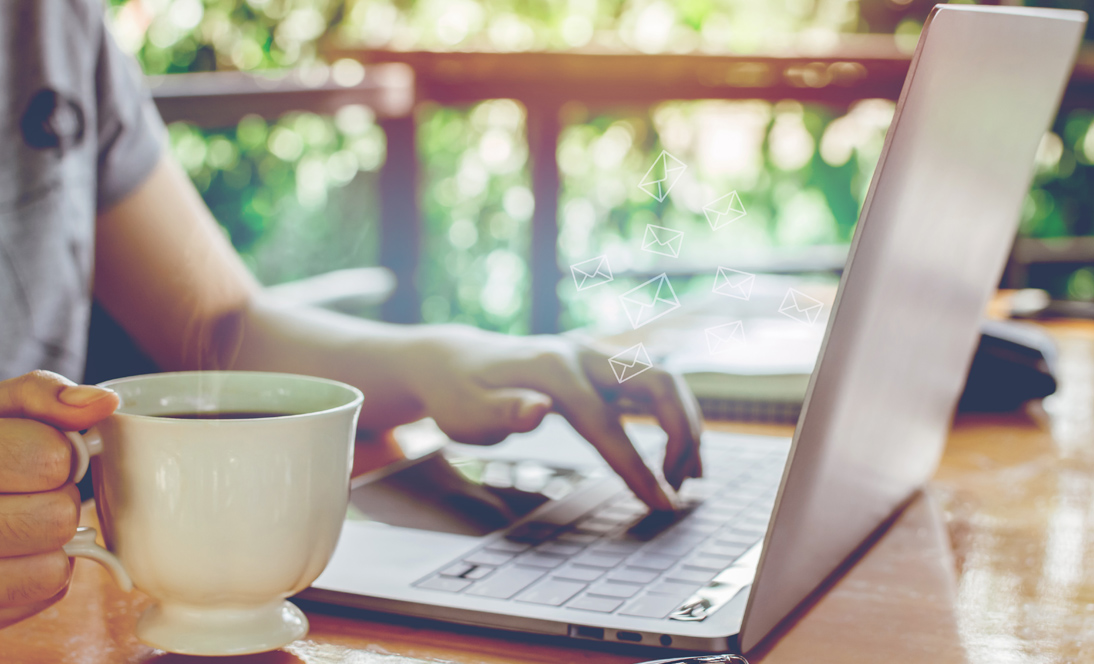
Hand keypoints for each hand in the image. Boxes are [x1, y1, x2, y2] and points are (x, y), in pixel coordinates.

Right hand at [0, 371, 117, 628]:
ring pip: (52, 566)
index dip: (60, 453)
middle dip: (60, 498)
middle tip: (35, 491)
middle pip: (56, 517)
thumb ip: (46, 395)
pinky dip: (44, 572)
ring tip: (25, 520)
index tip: (45, 451)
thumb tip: (103, 403)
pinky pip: (44, 593)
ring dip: (56, 542)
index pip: (48, 458)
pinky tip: (19, 552)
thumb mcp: (2, 407)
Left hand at [403, 326, 703, 510]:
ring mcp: (593, 357)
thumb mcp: (466, 412)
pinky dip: (673, 417)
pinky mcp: (598, 368)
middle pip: (659, 383)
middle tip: (681, 487)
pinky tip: (676, 455)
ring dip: (687, 424)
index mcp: (552, 369)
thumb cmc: (457, 395)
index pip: (607, 422)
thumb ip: (504, 412)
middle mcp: (581, 355)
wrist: (452, 362)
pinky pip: (651, 387)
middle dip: (683, 434)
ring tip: (689, 477)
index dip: (636, 466)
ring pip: (664, 381)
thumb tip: (538, 410)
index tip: (661, 504)